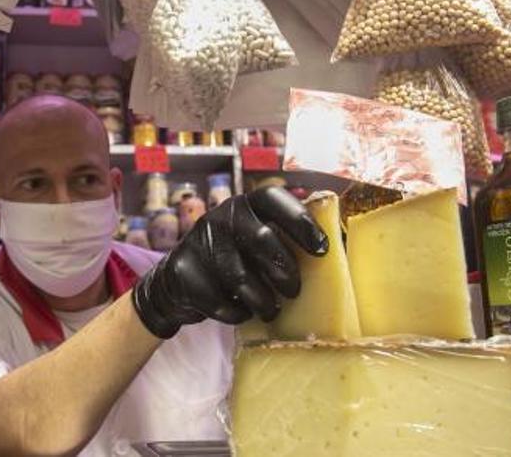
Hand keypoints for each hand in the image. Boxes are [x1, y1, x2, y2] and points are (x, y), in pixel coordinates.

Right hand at [131, 187, 328, 338]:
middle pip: (262, 239)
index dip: (300, 220)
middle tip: (294, 290)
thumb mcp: (251, 243)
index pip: (273, 198)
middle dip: (284, 271)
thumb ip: (279, 241)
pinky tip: (240, 312)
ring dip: (262, 301)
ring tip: (270, 310)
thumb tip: (334, 255)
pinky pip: (219, 300)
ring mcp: (198, 241)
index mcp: (243, 204)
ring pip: (240, 277)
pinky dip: (236, 313)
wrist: (176, 284)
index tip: (322, 249)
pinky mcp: (183, 270)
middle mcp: (219, 216)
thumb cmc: (231, 263)